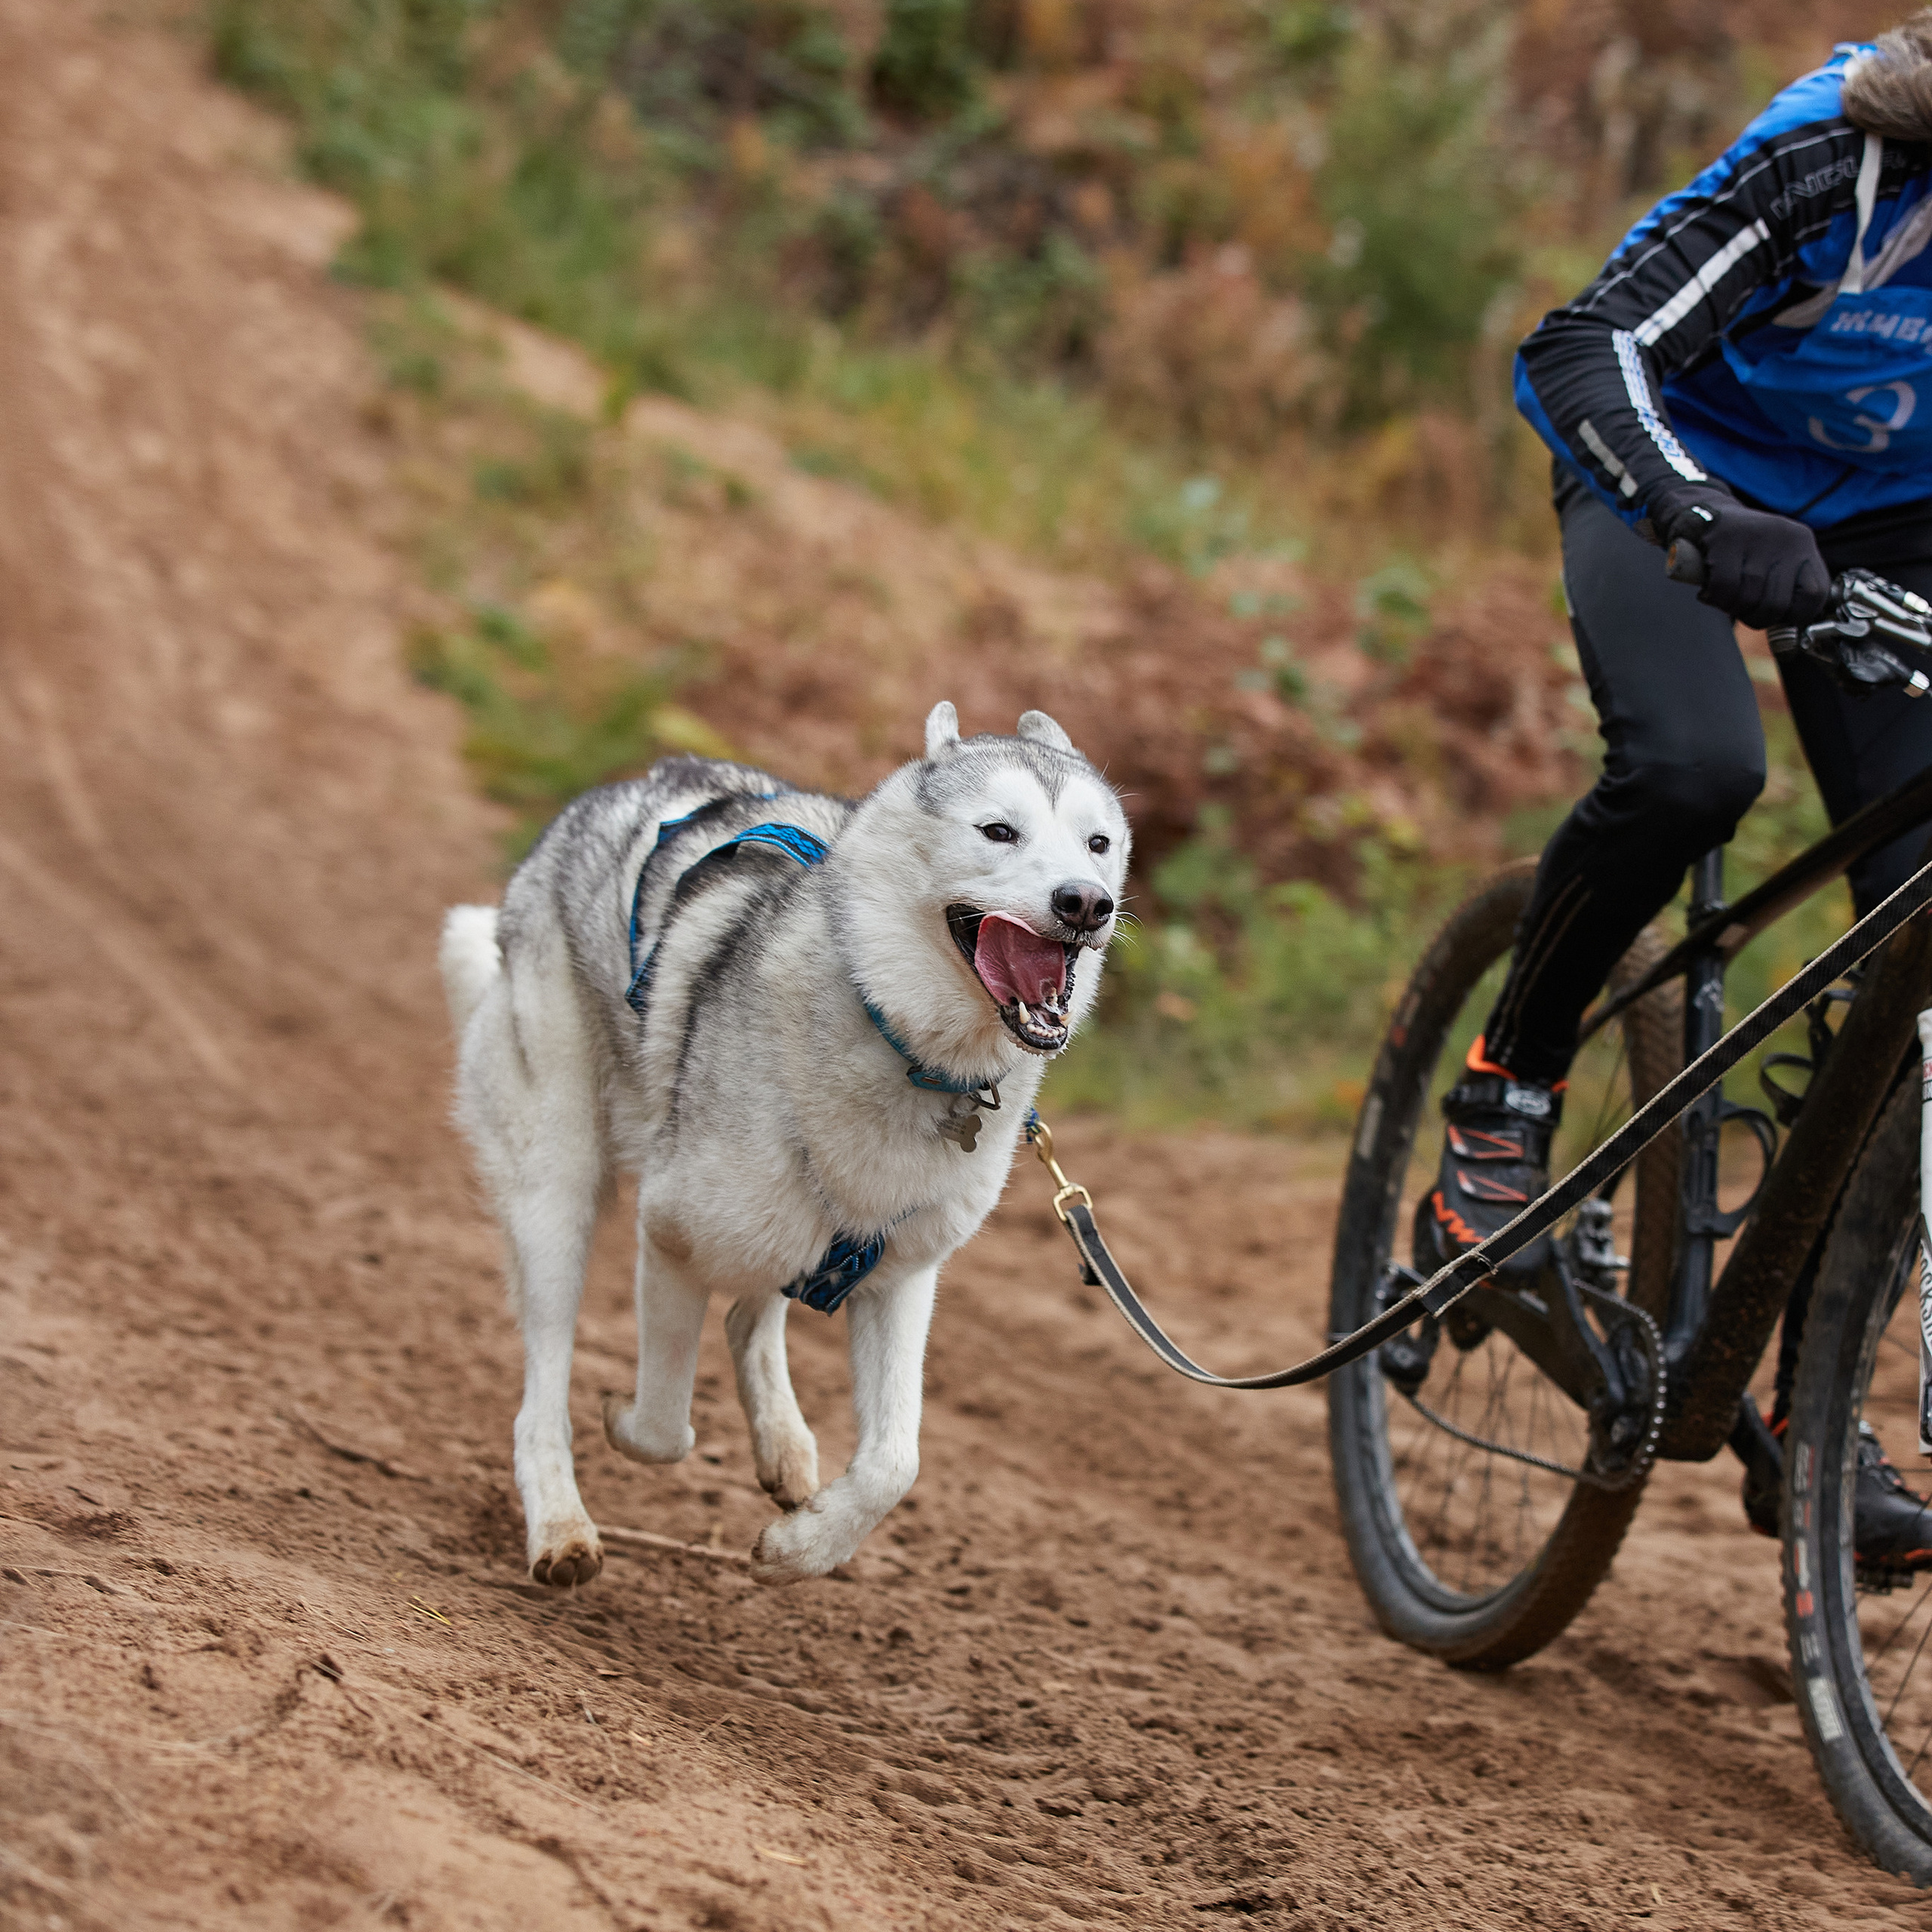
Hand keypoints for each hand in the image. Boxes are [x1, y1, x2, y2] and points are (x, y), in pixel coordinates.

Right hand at [1658, 487, 1829, 629]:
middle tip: (1741, 610)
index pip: (1816, 595)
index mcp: (1803, 543)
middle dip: (1756, 617)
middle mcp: (1786, 537)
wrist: (1700, 512)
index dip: (1794, 615)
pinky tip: (1709, 592)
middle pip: (1778, 603)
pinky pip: (1725, 588)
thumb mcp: (1773, 559)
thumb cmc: (1737, 549)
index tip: (1775, 616)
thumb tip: (1790, 629)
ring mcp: (1757, 536)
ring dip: (1732, 608)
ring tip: (1723, 599)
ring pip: (1750, 598)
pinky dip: (1715, 599)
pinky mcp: (1726, 539)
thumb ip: (1785, 586)